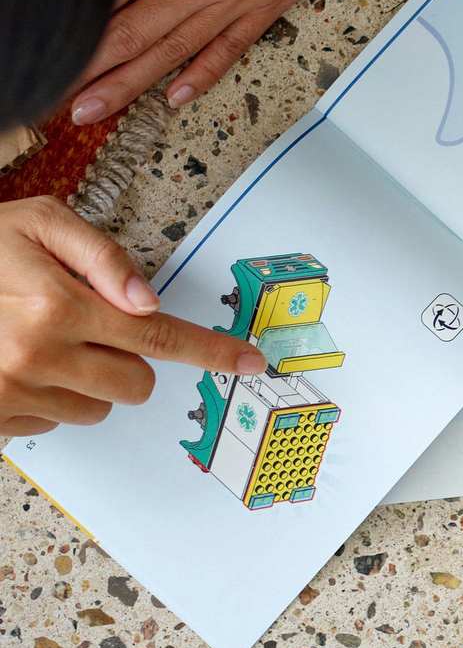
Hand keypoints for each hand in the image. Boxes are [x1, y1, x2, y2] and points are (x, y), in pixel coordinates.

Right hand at [0, 198, 264, 436]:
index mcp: (60, 308)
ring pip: (97, 407)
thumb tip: (150, 300)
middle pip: (135, 383)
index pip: (158, 338)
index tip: (253, 362)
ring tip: (43, 339)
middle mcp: (37, 359)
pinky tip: (16, 361)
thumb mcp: (40, 224)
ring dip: (87, 379)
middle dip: (127, 357)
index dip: (212, 351)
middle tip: (89, 324)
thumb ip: (103, 258)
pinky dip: (48, 396)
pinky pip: (53, 422)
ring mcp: (11, 396)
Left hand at [71, 0, 386, 122]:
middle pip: (137, 35)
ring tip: (98, 112)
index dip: (73, 25)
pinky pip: (235, 44)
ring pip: (181, 48)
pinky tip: (175, 97)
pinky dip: (204, 73)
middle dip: (94, 72)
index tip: (47, 47)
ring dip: (136, 83)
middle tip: (60, 103)